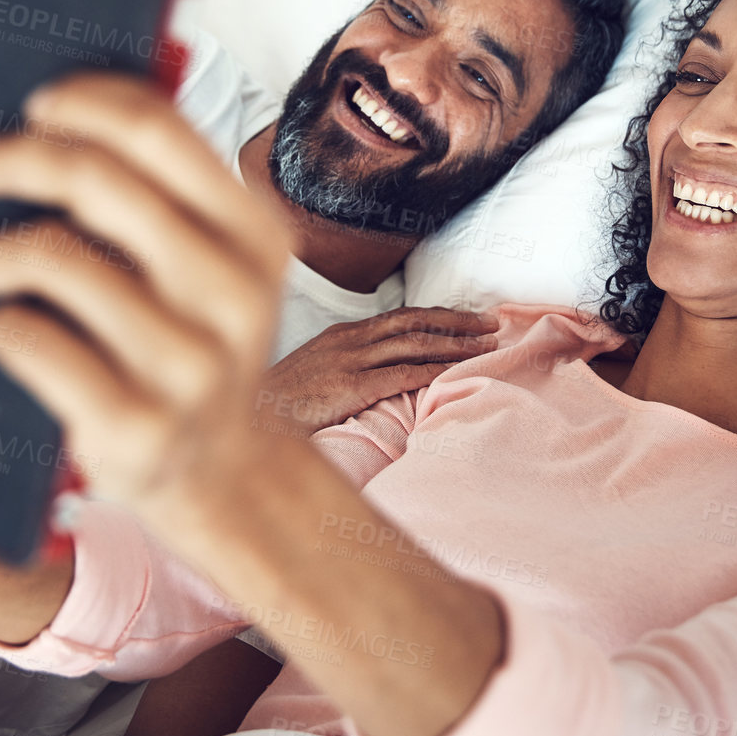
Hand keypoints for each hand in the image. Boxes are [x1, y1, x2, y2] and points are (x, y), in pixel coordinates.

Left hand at [0, 71, 292, 510]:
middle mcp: (234, 296)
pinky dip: (2, 326)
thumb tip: (67, 104)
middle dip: (20, 159)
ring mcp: (191, 367)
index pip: (159, 132)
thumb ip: (167, 193)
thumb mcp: (208, 265)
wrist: (217, 469)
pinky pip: (34, 342)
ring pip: (58, 260)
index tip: (34, 106)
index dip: (83, 104)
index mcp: (256, 236)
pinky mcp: (139, 427)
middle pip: (100, 182)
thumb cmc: (187, 343)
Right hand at [256, 307, 496, 438]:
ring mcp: (347, 361)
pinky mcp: (348, 386)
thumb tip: (375, 378)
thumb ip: (344, 370)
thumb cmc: (277, 409)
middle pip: (413, 321)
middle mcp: (348, 340)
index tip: (470, 319)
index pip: (399, 317)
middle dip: (457, 322)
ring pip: (413, 343)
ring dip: (455, 344)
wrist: (244, 420)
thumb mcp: (312, 377)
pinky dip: (432, 371)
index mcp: (340, 335)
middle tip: (493, 323)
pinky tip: (456, 372)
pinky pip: (400, 374)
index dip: (438, 316)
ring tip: (487, 346)